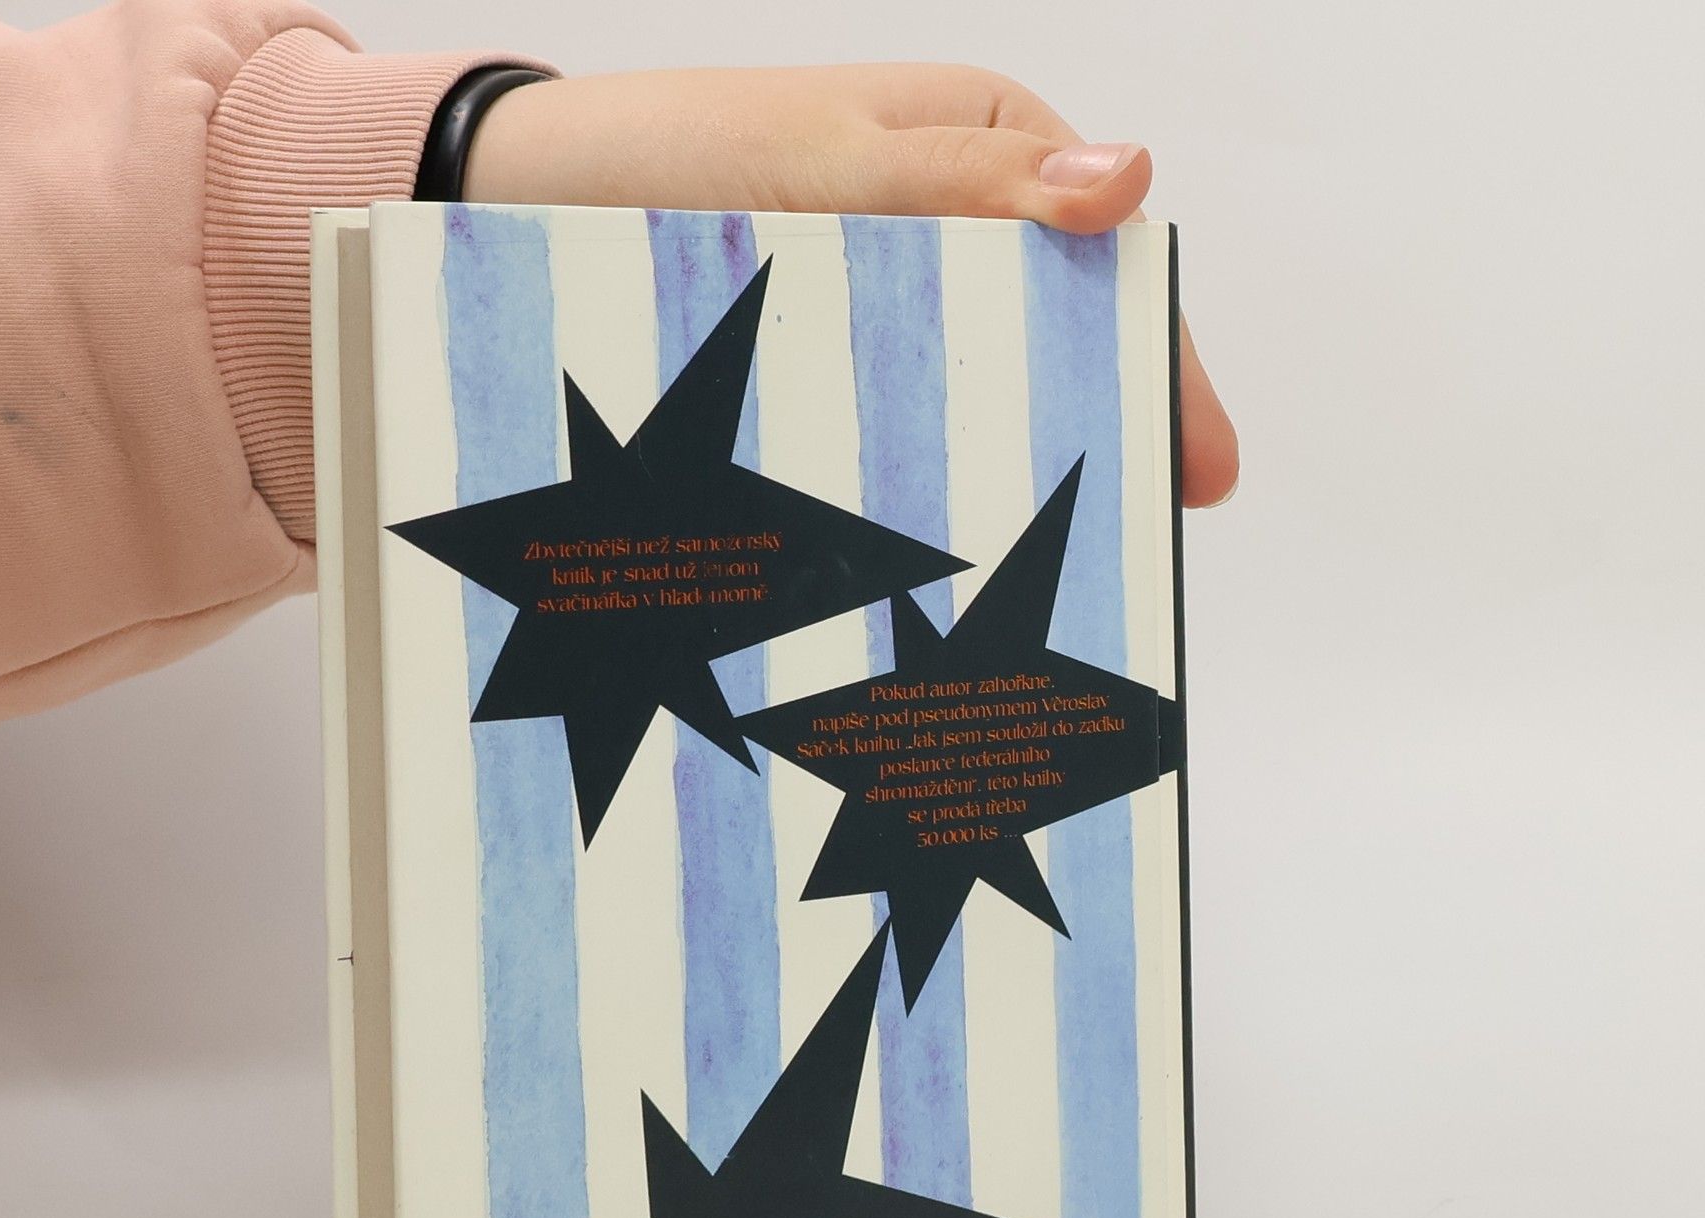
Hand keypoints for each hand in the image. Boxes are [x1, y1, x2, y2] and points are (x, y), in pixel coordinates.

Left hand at [466, 65, 1238, 506]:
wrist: (504, 203)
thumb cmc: (667, 152)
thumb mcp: (827, 159)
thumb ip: (966, 182)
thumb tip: (1125, 183)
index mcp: (983, 150)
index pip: (1106, 262)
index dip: (1162, 363)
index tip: (1200, 470)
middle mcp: (945, 229)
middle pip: (1051, 341)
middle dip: (1090, 435)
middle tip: (1123, 554)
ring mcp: (882, 305)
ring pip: (973, 396)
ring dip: (1002, 472)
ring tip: (1036, 579)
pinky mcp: (818, 367)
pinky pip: (890, 430)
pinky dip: (917, 483)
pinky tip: (933, 550)